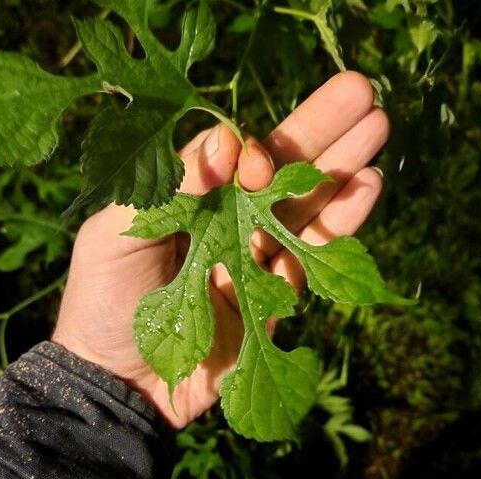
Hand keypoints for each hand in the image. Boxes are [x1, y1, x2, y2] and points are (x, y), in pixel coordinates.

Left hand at [52, 71, 388, 428]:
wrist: (119, 382)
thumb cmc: (103, 303)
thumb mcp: (115, 235)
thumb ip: (168, 186)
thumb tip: (225, 141)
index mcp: (192, 203)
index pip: (237, 161)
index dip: (256, 150)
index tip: (258, 163)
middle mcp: (230, 225)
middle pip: (282, 174)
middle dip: (321, 133)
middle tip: (363, 93)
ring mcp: (257, 263)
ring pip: (306, 210)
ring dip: (341, 171)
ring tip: (377, 129)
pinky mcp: (276, 302)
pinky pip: (313, 261)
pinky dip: (341, 227)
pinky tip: (366, 188)